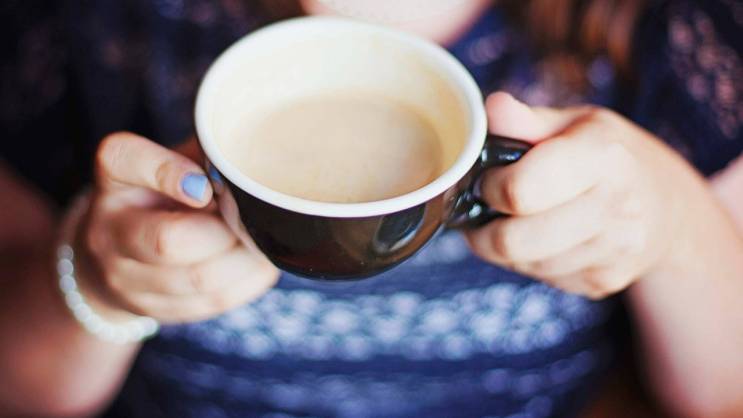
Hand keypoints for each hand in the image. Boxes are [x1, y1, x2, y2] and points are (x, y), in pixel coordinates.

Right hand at [76, 132, 278, 322]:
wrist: (117, 255)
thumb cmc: (165, 193)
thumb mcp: (176, 160)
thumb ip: (208, 157)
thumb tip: (260, 162)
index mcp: (115, 174)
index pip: (126, 160)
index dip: (170, 172)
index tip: (206, 186)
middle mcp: (108, 228)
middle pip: (169, 240)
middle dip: (226, 231)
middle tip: (251, 218)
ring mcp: (124, 277)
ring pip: (201, 278)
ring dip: (245, 258)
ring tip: (260, 240)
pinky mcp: (152, 309)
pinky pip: (214, 300)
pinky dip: (248, 280)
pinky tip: (257, 263)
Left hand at [466, 92, 697, 298]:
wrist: (669, 207)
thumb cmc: (608, 155)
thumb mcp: (575, 124)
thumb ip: (526, 120)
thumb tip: (492, 107)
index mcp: (603, 155)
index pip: (519, 190)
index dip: (489, 187)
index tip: (489, 179)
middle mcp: (614, 206)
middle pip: (512, 240)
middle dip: (483, 228)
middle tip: (484, 210)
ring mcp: (613, 250)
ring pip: (522, 264)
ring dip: (503, 247)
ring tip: (513, 221)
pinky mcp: (604, 280)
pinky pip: (541, 277)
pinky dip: (528, 262)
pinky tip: (541, 238)